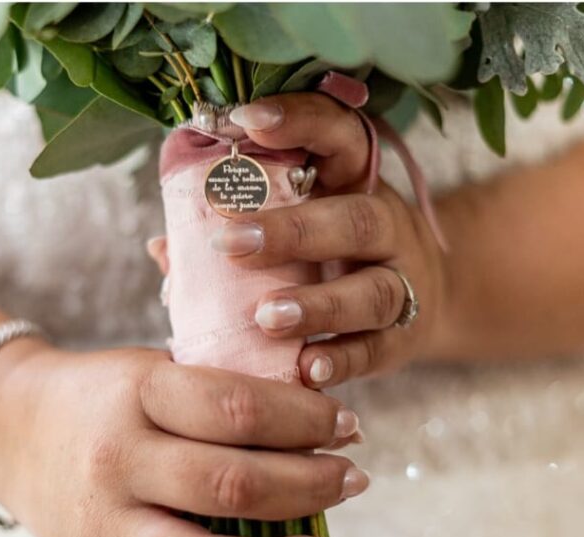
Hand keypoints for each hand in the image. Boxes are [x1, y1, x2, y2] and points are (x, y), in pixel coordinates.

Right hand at [0, 341, 367, 536]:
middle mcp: (117, 463)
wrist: (8, 427)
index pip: (237, 410)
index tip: (347, 428)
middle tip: (352, 481)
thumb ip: (218, 392)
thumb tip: (314, 421)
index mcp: (138, 395)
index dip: (306, 421)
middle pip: (230, 486)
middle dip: (310, 488)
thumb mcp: (151, 369)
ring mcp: (103, 526)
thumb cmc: (98, 395)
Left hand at [151, 93, 448, 388]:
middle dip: (292, 232)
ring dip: (319, 305)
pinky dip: (342, 359)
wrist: (421, 297)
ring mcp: (403, 282)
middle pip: (356, 220)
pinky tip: (307, 369)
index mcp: (354, 181)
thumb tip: (161, 248)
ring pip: (373, 291)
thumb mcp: (299, 222)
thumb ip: (235, 230)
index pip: (338, 134)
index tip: (246, 121)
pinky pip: (378, 349)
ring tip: (267, 317)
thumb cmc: (334, 254)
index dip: (299, 120)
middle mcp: (387, 225)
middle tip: (231, 243)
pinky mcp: (404, 337)